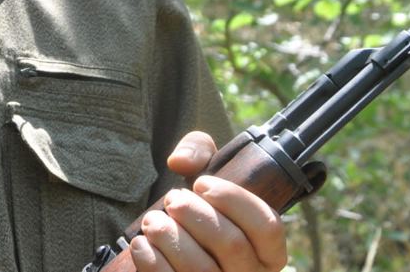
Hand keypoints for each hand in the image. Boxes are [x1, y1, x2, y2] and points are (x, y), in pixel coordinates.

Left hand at [129, 131, 286, 271]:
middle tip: (173, 200)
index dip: (233, 200)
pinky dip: (153, 263)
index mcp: (268, 249)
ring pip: (203, 269)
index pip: (267, 226)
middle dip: (195, 215)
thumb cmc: (200, 208)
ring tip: (153, 221)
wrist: (178, 249)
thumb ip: (199, 150)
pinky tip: (142, 243)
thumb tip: (180, 161)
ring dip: (170, 238)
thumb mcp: (207, 172)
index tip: (201, 183)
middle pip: (232, 245)